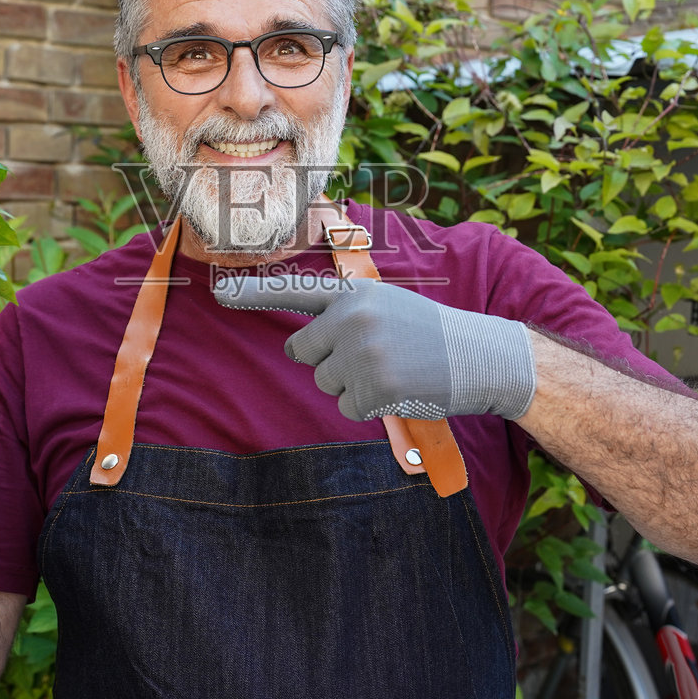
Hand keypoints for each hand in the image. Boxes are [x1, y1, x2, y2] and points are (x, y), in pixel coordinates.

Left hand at [213, 274, 536, 421]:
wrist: (479, 356)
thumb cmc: (429, 333)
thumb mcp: (386, 306)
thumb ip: (345, 314)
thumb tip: (300, 344)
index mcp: (354, 293)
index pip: (295, 292)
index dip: (252, 293)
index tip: (218, 291)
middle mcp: (352, 318)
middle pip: (303, 351)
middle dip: (326, 360)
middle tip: (370, 356)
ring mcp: (362, 353)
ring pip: (324, 382)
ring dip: (351, 385)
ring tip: (391, 371)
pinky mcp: (374, 388)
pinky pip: (346, 407)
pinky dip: (367, 406)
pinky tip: (397, 390)